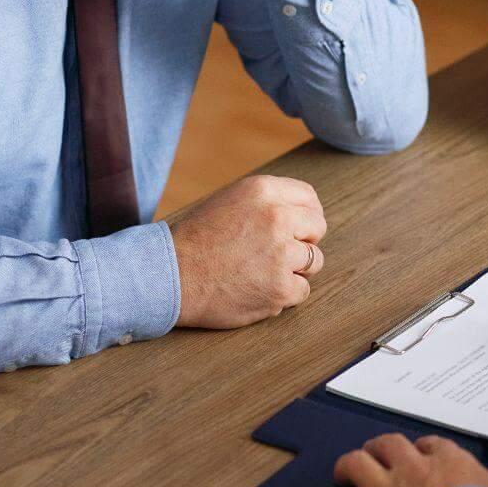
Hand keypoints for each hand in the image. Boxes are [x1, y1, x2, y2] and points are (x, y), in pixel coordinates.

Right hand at [167, 174, 325, 328]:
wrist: (169, 275)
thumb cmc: (196, 240)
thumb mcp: (230, 201)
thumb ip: (266, 202)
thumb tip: (302, 212)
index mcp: (264, 191)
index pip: (309, 199)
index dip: (307, 216)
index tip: (300, 228)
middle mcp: (278, 218)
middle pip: (317, 228)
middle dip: (304, 241)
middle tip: (280, 253)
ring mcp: (281, 254)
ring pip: (314, 261)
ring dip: (296, 269)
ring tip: (266, 272)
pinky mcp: (280, 288)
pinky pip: (302, 290)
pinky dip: (285, 294)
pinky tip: (260, 290)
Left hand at [275, 433, 487, 486]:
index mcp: (448, 460)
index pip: (431, 445)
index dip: (426, 453)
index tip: (428, 461)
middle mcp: (412, 468)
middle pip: (390, 446)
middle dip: (383, 450)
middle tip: (380, 460)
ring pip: (358, 464)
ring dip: (350, 466)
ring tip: (345, 472)